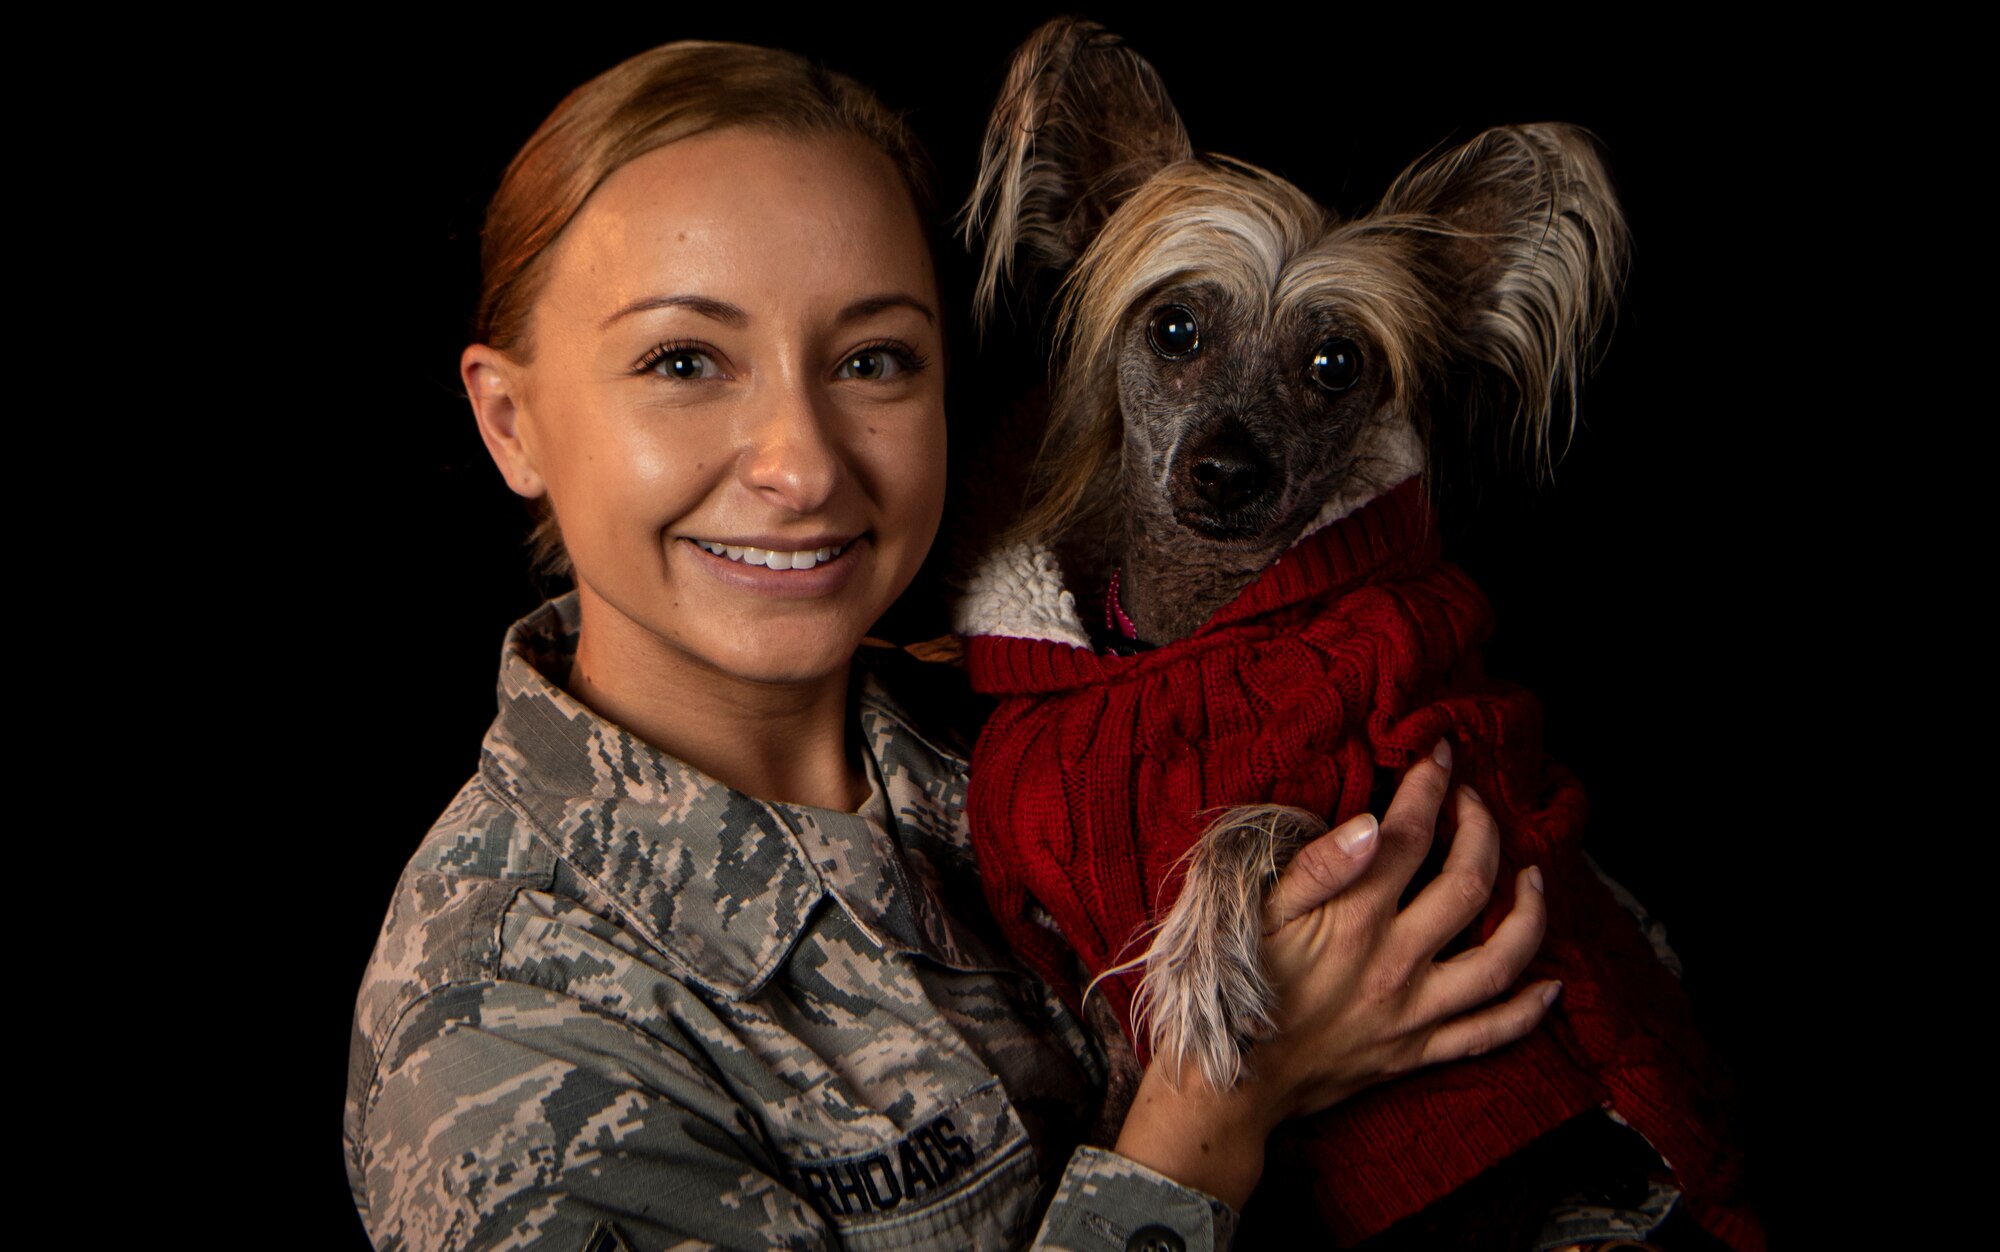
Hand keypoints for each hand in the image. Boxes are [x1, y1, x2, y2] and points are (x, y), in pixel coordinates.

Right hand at [1112, 739, 1553, 1207]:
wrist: (1226, 1085)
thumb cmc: (1231, 989)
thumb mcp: (1256, 916)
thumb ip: (1317, 867)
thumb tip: (1373, 823)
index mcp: (1353, 918)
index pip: (1410, 836)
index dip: (1429, 787)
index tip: (1437, 754)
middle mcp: (1395, 960)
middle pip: (1469, 884)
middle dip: (1482, 829)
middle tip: (1475, 801)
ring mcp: (1413, 1010)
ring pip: (1500, 960)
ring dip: (1529, 914)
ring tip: (1533, 877)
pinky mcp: (1416, 1051)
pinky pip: (1488, 1034)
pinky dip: (1527, 1011)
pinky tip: (1550, 986)